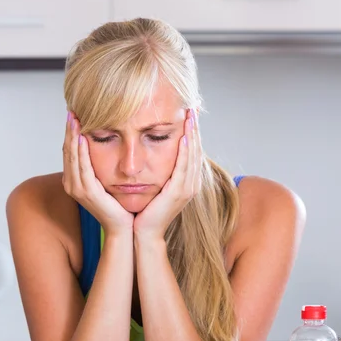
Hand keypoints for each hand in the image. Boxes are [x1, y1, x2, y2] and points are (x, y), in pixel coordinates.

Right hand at [62, 112, 133, 235]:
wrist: (123, 227)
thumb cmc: (118, 205)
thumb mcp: (106, 180)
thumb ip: (101, 166)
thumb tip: (105, 146)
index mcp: (75, 180)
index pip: (70, 151)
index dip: (71, 132)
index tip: (75, 114)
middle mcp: (72, 183)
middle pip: (67, 151)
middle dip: (69, 130)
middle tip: (72, 110)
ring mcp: (77, 189)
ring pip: (72, 156)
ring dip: (72, 136)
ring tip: (74, 118)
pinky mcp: (86, 192)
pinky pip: (82, 167)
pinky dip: (80, 152)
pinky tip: (81, 137)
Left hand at [133, 109, 202, 240]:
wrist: (144, 232)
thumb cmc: (146, 210)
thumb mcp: (156, 186)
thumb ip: (159, 170)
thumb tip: (153, 152)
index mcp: (187, 181)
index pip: (193, 151)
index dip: (193, 132)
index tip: (190, 114)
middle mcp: (191, 184)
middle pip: (197, 150)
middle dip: (195, 128)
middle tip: (193, 108)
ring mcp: (187, 188)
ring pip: (194, 155)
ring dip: (193, 135)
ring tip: (191, 116)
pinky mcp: (179, 192)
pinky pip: (184, 167)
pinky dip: (186, 151)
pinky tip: (184, 137)